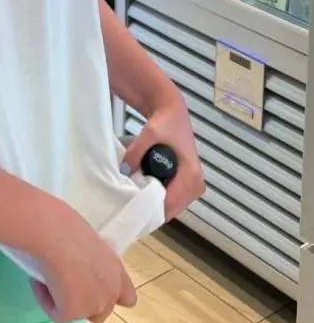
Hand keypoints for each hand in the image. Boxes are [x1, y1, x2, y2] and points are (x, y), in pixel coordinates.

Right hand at [31, 198, 136, 322]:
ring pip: (78, 315)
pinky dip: (46, 300)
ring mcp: (95, 305)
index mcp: (117, 271)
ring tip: (50, 280)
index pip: (127, 298)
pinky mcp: (74, 313)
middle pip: (101, 312)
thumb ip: (93, 262)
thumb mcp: (89, 244)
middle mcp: (112, 291)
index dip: (110, 296)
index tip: (92, 287)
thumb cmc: (66, 226)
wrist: (53, 232)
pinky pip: (57, 314)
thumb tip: (78, 265)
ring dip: (66, 303)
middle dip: (85, 303)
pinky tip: (40, 281)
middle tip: (65, 285)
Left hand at [121, 91, 204, 220]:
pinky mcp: (186, 182)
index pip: (172, 204)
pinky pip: (173, 198)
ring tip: (135, 199)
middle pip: (172, 209)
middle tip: (130, 206)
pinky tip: (143, 192)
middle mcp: (196, 183)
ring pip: (173, 206)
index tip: (132, 212)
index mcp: (191, 174)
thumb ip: (136, 151)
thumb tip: (125, 170)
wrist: (172, 110)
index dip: (152, 210)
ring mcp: (193, 184)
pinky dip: (159, 197)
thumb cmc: (165, 121)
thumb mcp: (149, 133)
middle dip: (152, 209)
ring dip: (155, 204)